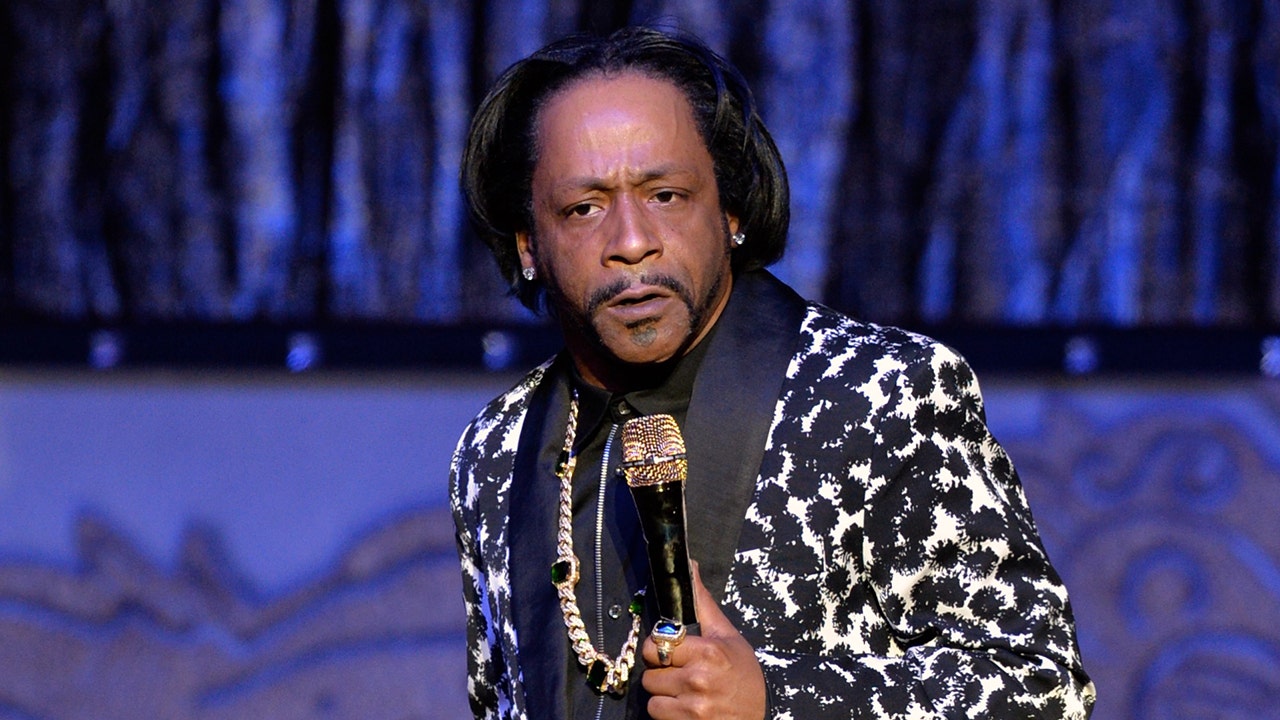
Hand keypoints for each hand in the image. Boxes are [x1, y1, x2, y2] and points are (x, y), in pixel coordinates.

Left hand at [640, 561, 765, 719]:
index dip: (659, 649)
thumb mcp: (728, 637)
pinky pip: (656, 713)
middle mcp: (699, 678)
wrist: (757, 719)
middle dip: (662, 674)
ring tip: (685, 693)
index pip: (656, 644)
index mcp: (708, 651)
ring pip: (651, 695)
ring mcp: (693, 705)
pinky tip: (684, 708)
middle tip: (681, 675)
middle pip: (650, 673)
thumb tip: (690, 565)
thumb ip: (704, 604)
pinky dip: (666, 713)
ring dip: (663, 695)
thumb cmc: (743, 677)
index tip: (671, 653)